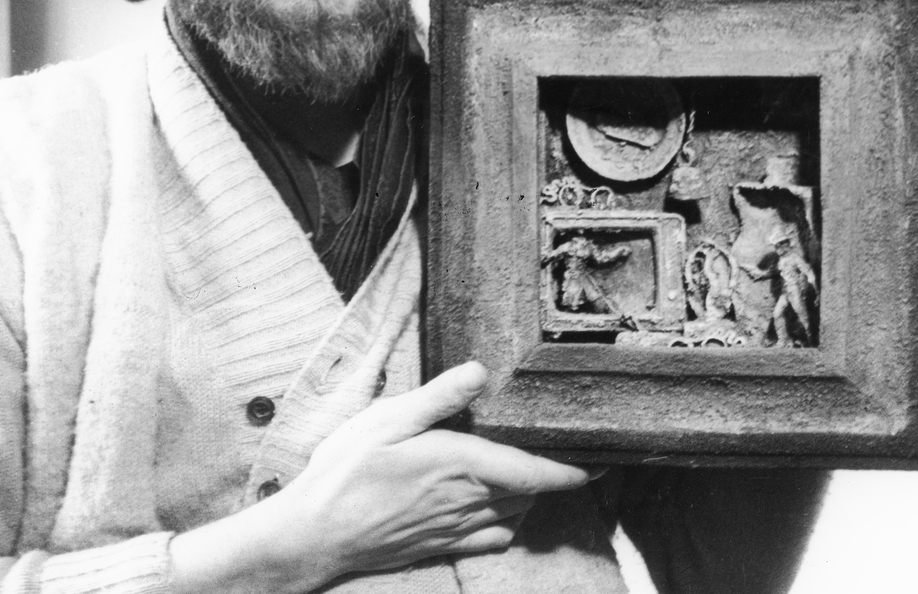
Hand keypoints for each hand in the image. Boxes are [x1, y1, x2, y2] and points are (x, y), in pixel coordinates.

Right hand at [170, 362, 594, 593]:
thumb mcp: (387, 419)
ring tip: (533, 468)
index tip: (604, 459)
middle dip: (553, 474)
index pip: (536, 472)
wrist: (314, 535)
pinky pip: (492, 538)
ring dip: (530, 494)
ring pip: (515, 514)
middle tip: (565, 446)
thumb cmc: (347, 472)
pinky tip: (497, 504)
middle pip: (532, 492)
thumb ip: (439, 397)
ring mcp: (455, 529)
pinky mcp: (440, 547)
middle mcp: (467, 502)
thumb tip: (482, 371)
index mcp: (461, 466)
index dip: (574, 469)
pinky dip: (508, 520)